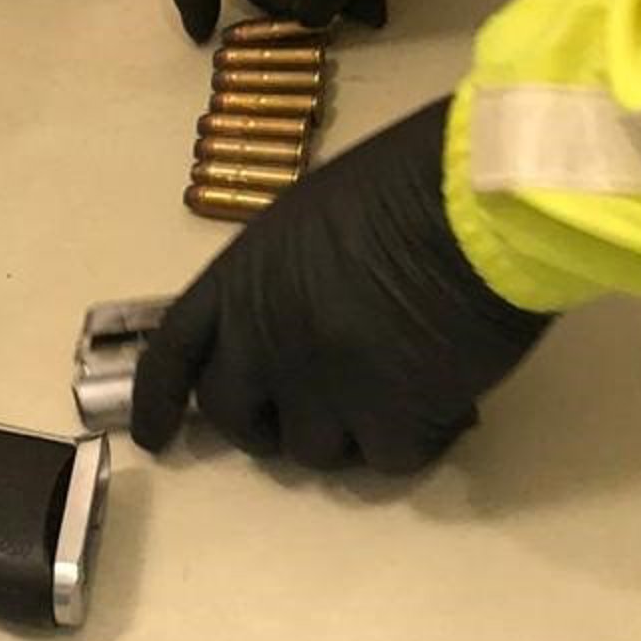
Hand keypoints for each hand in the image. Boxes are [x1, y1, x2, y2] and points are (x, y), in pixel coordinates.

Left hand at [131, 100, 548, 473]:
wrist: (483, 202)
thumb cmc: (413, 180)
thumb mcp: (316, 213)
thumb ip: (286, 277)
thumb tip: (299, 320)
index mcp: (243, 279)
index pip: (175, 351)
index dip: (159, 399)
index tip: (156, 437)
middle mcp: (267, 341)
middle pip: (235, 419)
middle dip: (262, 428)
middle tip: (306, 418)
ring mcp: (324, 387)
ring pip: (311, 451)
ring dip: (346, 436)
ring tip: (394, 397)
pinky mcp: (390, 419)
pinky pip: (387, 461)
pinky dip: (414, 442)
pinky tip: (443, 409)